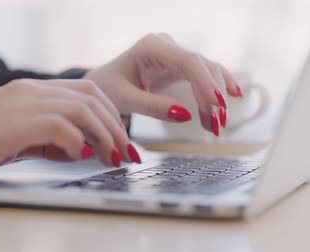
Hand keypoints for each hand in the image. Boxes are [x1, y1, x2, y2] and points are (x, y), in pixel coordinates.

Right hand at [0, 79, 139, 179]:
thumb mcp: (19, 135)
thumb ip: (49, 136)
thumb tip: (81, 148)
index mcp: (31, 90)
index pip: (84, 90)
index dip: (108, 114)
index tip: (118, 137)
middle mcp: (31, 90)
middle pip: (91, 96)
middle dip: (114, 125)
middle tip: (123, 151)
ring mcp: (26, 103)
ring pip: (83, 109)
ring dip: (103, 134)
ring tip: (109, 157)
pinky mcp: (21, 122)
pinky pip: (63, 127)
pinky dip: (78, 143)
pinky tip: (78, 157)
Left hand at [85, 33, 242, 135]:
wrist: (100, 83)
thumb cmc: (106, 88)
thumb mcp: (125, 100)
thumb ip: (153, 107)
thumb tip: (186, 115)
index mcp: (150, 47)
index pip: (188, 61)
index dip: (206, 83)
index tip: (217, 105)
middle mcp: (166, 45)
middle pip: (201, 66)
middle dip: (213, 95)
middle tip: (217, 125)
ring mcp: (173, 53)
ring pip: (206, 71)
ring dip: (214, 98)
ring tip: (216, 126)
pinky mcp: (177, 65)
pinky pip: (202, 76)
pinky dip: (212, 91)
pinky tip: (230, 100)